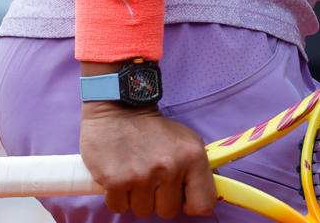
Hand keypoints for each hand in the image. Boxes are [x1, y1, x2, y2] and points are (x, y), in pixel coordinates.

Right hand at [79, 104, 216, 218]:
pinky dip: (117, 196)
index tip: (181, 196)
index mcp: (193, 157)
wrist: (118, 107)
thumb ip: (197, 171)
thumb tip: (201, 202)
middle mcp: (169, 168)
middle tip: (150, 176)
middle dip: (158, 199)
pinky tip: (119, 176)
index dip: (191, 204)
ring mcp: (142, 176)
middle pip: (168, 211)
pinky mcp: (115, 181)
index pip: (203, 205)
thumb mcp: (186, 141)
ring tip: (134, 173)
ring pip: (143, 210)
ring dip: (137, 197)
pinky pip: (119, 207)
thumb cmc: (153, 129)